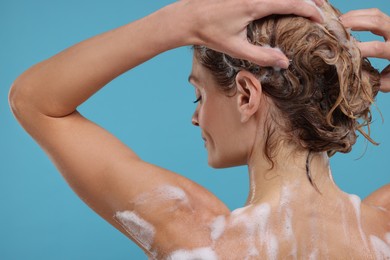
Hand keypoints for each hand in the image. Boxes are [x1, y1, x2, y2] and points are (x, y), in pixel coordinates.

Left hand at [181, 0, 323, 67]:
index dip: (310, 10)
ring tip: (306, 4)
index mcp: (255, 4)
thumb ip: (262, 56)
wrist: (187, 18)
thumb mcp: (236, 49)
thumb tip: (285, 62)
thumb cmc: (210, 34)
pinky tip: (282, 4)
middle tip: (321, 7)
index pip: (292, 3)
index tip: (321, 18)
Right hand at [340, 8, 389, 91]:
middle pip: (376, 22)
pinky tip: (346, 19)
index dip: (359, 48)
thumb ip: (377, 82)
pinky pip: (374, 13)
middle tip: (337, 28)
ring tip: (339, 22)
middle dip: (355, 23)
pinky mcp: (388, 22)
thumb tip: (358, 78)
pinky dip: (358, 14)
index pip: (377, 48)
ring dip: (355, 16)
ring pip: (375, 14)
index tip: (343, 51)